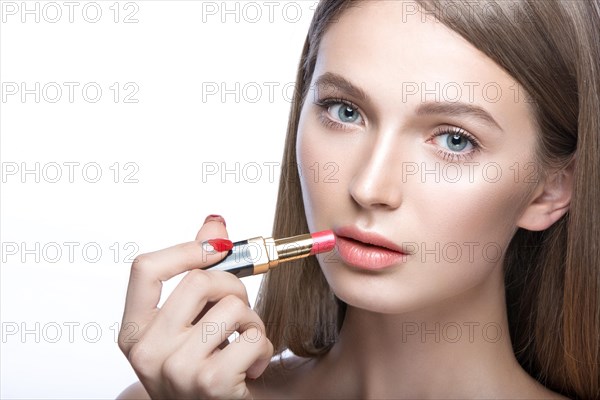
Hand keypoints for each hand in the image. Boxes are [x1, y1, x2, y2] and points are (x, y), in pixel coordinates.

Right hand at [118, 215, 273, 398]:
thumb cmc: (201, 368)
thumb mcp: (187, 326)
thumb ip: (196, 274)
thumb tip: (214, 222)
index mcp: (134, 331)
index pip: (145, 268)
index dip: (187, 248)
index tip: (218, 247)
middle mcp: (147, 350)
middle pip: (199, 280)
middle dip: (234, 285)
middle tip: (239, 306)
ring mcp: (177, 369)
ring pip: (233, 307)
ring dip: (251, 321)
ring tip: (242, 343)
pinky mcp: (211, 384)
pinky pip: (254, 338)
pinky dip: (263, 347)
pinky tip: (250, 367)